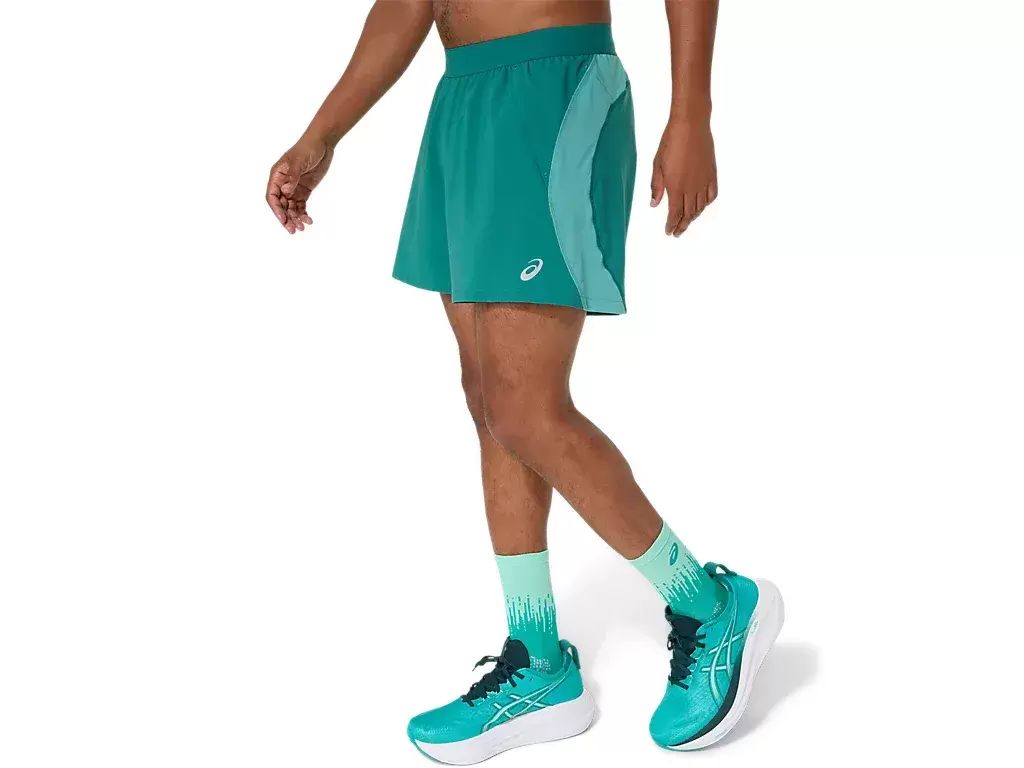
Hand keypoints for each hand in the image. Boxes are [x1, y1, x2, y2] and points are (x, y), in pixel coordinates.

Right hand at [266, 138, 333, 233]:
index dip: (276, 209)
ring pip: (291, 207)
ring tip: (302, 227)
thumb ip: (292, 177)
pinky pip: (300, 205)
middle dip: (286, 218)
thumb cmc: (307, 148)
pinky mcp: (303, 190)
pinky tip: (308, 220)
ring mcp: (293, 187)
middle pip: (281, 205)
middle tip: (293, 230)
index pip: (272, 196)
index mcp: (277, 175)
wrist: (322, 143)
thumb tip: (286, 191)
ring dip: (295, 218)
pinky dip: (303, 213)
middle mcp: (283, 183)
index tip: (284, 220)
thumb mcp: (299, 162)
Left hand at [650, 117, 717, 237]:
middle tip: (677, 232)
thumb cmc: (670, 142)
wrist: (691, 126)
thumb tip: (654, 204)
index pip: (675, 214)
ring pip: (700, 207)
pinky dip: (707, 204)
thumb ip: (656, 187)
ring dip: (694, 216)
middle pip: (688, 214)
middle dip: (682, 225)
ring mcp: (703, 182)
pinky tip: (702, 205)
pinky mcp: (712, 174)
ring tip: (687, 221)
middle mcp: (691, 188)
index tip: (669, 232)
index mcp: (676, 187)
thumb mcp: (657, 165)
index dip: (672, 225)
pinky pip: (711, 195)